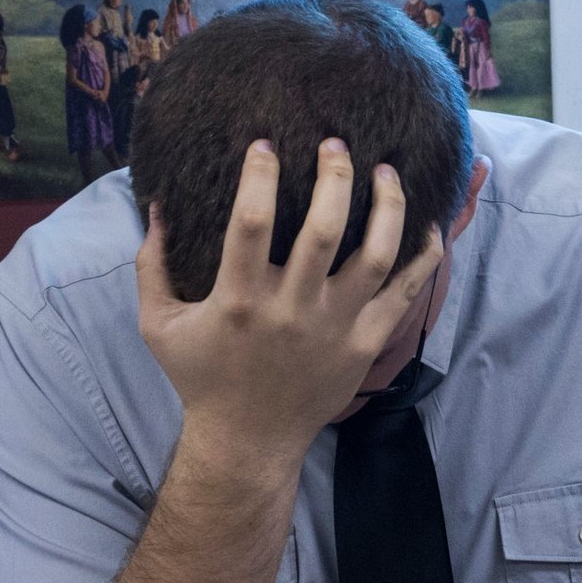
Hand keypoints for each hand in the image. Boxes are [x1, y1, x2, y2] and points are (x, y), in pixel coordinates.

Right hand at [137, 139, 443, 465]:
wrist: (248, 439)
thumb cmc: (201, 377)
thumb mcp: (159, 324)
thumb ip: (151, 264)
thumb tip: (155, 205)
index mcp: (239, 299)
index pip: (250, 223)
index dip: (259, 176)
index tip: (264, 143)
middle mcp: (292, 309)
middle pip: (325, 230)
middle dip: (334, 177)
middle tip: (336, 144)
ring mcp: (336, 326)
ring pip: (376, 255)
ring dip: (388, 207)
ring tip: (386, 171)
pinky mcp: (366, 343)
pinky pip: (406, 293)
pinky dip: (424, 257)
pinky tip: (430, 225)